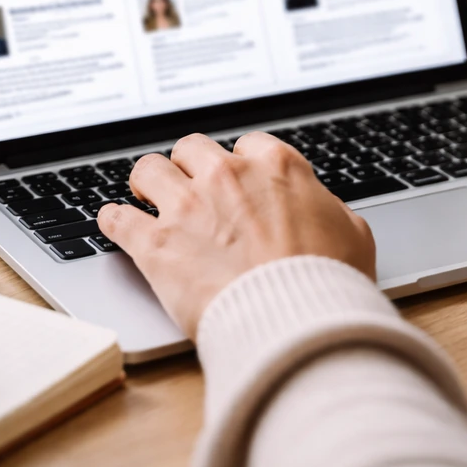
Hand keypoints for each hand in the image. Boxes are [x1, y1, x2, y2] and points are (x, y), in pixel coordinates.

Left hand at [97, 133, 374, 337]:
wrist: (294, 322)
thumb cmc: (329, 282)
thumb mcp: (353, 235)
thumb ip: (328, 210)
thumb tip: (321, 209)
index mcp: (276, 167)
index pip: (248, 145)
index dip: (242, 164)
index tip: (239, 182)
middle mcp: (227, 176)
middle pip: (192, 148)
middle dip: (190, 166)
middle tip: (190, 185)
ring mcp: (187, 207)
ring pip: (148, 170)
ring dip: (148, 183)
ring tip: (147, 196)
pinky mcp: (155, 245)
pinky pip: (117, 218)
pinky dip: (113, 220)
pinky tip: (114, 222)